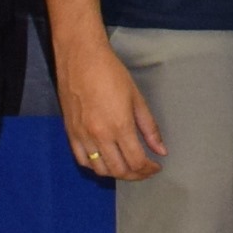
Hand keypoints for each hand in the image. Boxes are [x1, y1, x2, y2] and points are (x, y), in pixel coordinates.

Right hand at [58, 33, 167, 178]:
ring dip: (116, 173)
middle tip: (145, 169)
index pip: (136, 161)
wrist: (81, 58)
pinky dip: (96, 165)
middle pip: (119, 170)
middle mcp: (100, 135)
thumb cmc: (111, 73)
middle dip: (136, 175)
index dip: (148, 169)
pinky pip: (83, 160)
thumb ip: (149, 127)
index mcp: (120, 126)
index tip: (156, 166)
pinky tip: (105, 159)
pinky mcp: (71, 132)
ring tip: (127, 165)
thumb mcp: (136, 98)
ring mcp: (83, 136)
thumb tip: (161, 150)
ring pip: (100, 169)